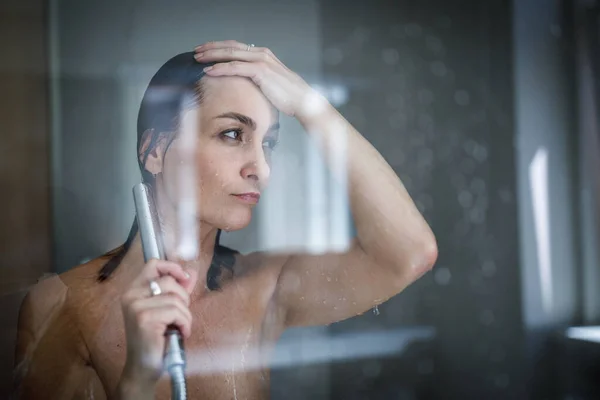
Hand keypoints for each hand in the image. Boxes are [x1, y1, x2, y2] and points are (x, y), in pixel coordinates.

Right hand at [119, 259, 196, 385]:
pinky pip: (176, 312)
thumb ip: (177, 291)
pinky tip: (180, 333)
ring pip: (175, 298)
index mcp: (133, 291)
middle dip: (183, 297)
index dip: (172, 267)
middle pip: (169, 281)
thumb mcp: (168, 310)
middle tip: (181, 315)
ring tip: (180, 327)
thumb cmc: (155, 340)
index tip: (184, 278)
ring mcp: (136, 306)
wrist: (143, 368)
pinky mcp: (144, 318)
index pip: (153, 264)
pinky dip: (184, 323)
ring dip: (185, 315)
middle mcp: (131, 296)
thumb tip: (191, 272)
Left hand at [194, 40, 329, 118]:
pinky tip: (209, 71)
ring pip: (230, 54)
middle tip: (196, 52)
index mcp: (263, 55)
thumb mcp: (270, 84)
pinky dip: (221, 68)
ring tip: (198, 59)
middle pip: (230, 47)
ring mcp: (261, 60)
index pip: (236, 47)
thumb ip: (257, 80)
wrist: (303, 101)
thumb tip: (244, 85)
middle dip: (211, 48)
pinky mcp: (260, 71)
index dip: (219, 48)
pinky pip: (235, 67)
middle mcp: (261, 53)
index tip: (206, 51)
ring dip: (212, 56)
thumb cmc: (288, 96)